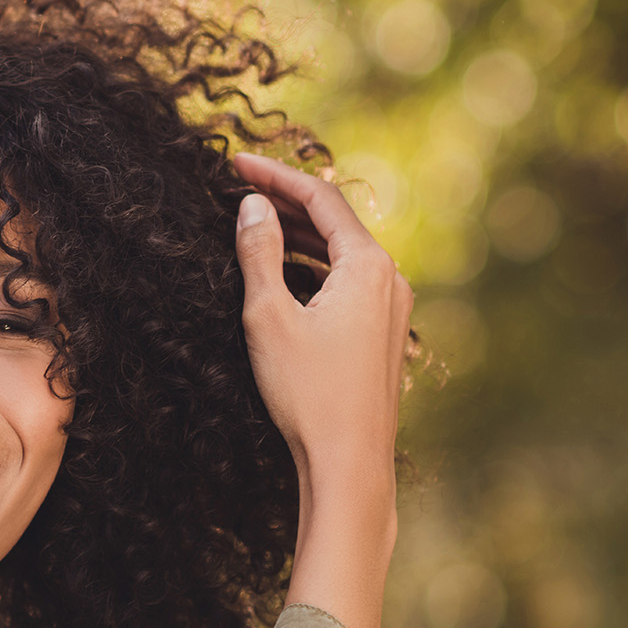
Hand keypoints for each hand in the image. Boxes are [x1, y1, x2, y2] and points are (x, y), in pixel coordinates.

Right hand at [232, 151, 411, 627]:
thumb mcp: (268, 317)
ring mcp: (392, 310)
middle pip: (334, 223)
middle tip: (239, 189)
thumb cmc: (308, 394)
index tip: (234, 163)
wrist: (350, 465)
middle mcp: (391, 280)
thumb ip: (258, 254)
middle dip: (286, 203)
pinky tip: (284, 278)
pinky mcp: (384, 338)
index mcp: (368, 266)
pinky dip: (314, 269)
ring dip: (299, 237)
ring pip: (341, 255)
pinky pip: (348, 284)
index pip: (320, 198)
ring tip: (256, 227)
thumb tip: (253, 207)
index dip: (275, 175)